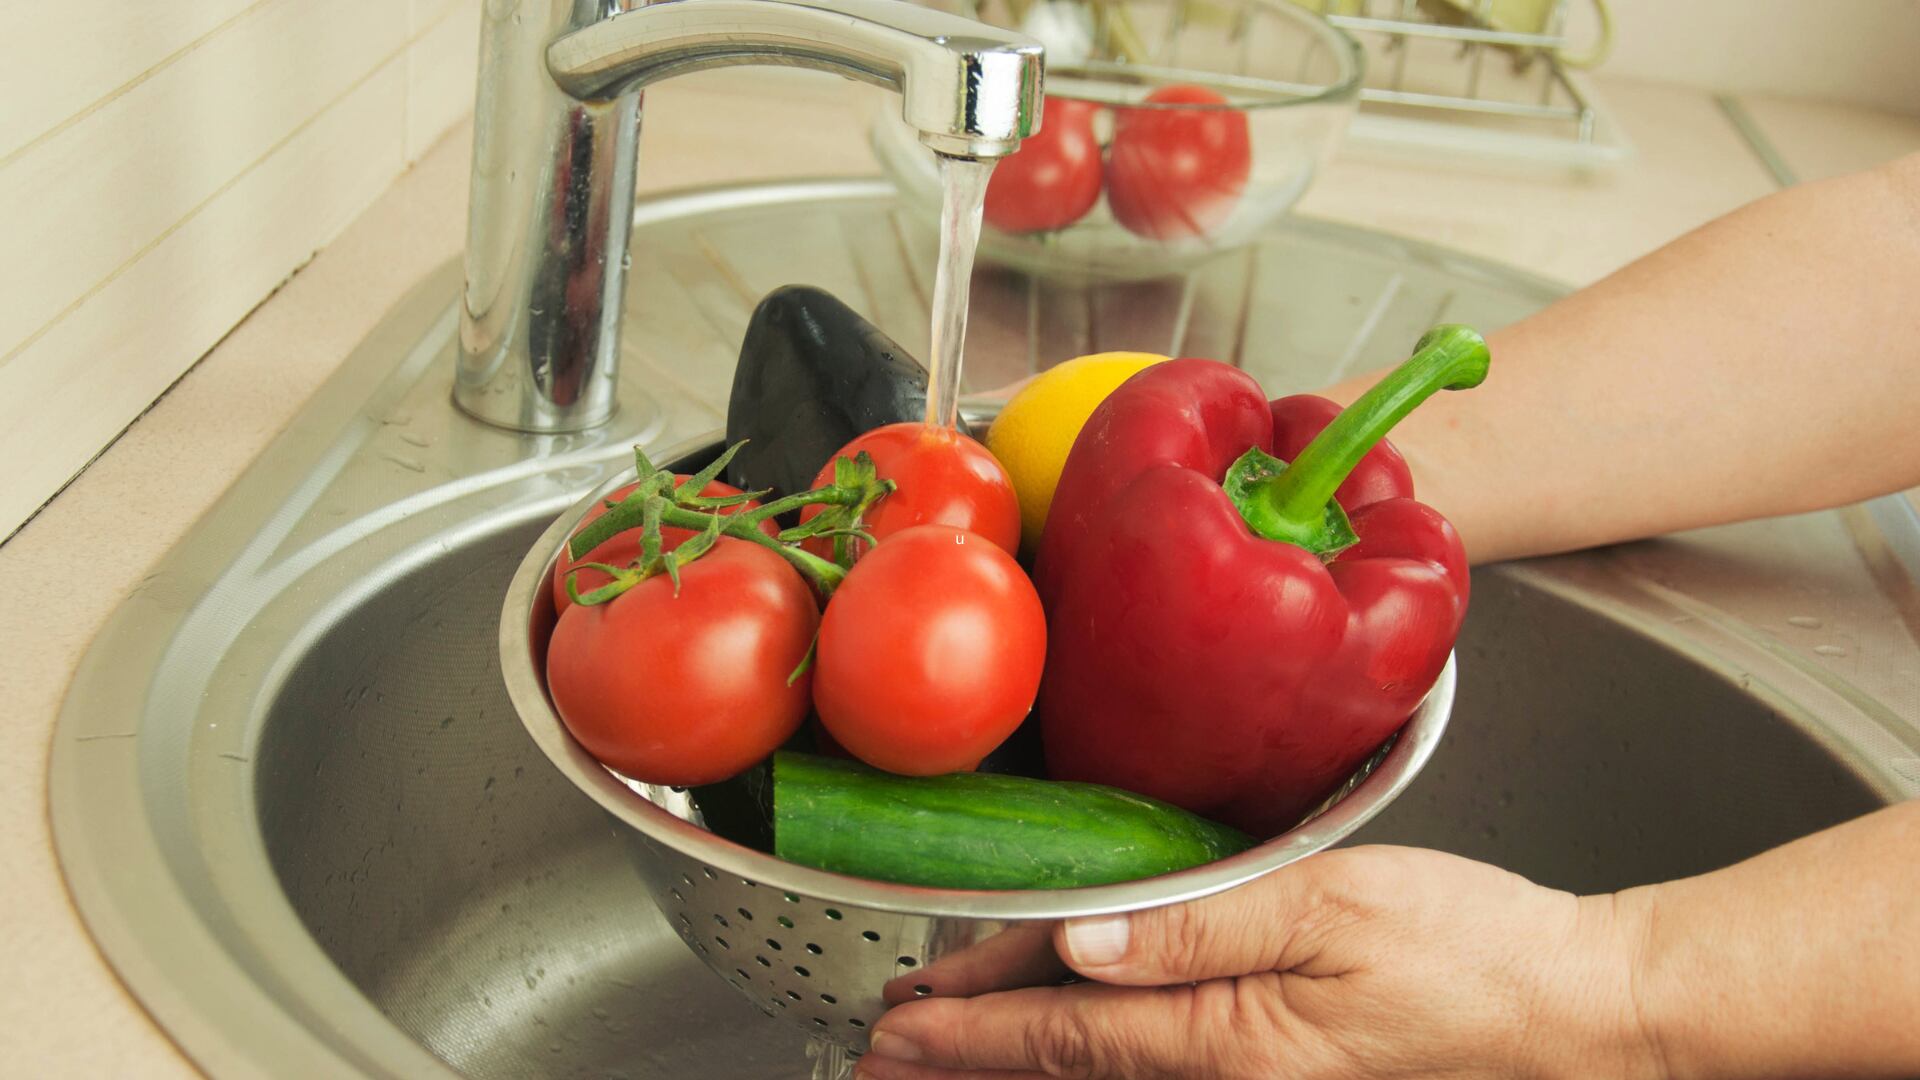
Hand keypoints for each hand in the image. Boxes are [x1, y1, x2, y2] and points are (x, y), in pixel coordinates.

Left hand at [855, 846, 1655, 1079]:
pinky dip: (1088, 1073)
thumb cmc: (1476, 958)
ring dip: (1016, 1075)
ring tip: (943, 1065)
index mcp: (1228, 1041)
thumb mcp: (1335, 910)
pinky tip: (1069, 1060)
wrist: (1580, 1018)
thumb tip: (1081, 944)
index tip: (899, 1026)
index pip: (1062, 1036)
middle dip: (967, 1066)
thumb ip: (1198, 928)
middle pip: (1064, 1077)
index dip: (970, 1029)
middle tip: (885, 1063)